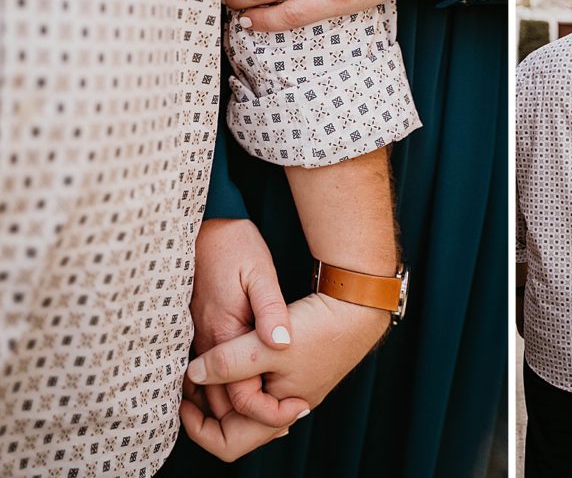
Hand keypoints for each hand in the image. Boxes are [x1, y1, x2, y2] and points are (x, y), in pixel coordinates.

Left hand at [181, 292, 389, 460]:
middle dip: (209, 407)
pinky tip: (232, 353)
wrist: (357, 307)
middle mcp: (285, 410)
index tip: (185, 397)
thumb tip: (193, 373)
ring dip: (223, 388)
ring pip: (246, 403)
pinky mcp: (295, 372)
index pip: (228, 444)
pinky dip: (240, 375)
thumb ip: (228, 362)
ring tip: (207, 364)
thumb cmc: (319, 329)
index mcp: (278, 414)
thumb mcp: (267, 345)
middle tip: (191, 380)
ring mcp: (291, 391)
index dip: (198, 427)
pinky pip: (259, 385)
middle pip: (236, 426)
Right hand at [191, 218, 302, 425]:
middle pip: (220, 400)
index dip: (265, 409)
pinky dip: (226, 386)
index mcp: (223, 331)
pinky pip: (207, 372)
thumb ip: (270, 309)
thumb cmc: (235, 247)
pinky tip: (255, 384)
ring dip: (237, 404)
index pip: (238, 393)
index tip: (296, 408)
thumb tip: (282, 342)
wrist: (205, 228)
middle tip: (290, 420)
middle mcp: (205, 341)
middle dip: (251, 416)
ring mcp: (197, 336)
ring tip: (278, 409)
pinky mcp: (197, 330)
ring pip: (210, 390)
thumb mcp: (259, 273)